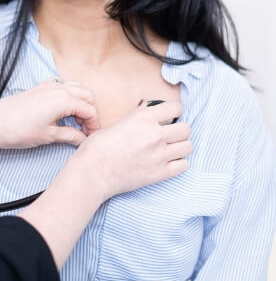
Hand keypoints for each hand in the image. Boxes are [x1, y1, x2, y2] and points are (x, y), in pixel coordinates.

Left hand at [0, 79, 98, 149]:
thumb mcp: (48, 136)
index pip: (90, 110)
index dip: (94, 125)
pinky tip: (63, 112)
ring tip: (75, 122)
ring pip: (76, 88)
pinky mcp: (39, 87)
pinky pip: (62, 86)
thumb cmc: (19, 130)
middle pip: (87, 95)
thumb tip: (83, 139)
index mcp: (64, 99)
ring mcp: (48, 85)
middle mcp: (58, 88)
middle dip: (90, 112)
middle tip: (85, 130)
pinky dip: (69, 96)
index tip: (91, 138)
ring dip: (81, 102)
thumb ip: (70, 135)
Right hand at [73, 101, 190, 198]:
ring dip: (180, 145)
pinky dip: (178, 162)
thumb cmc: (99, 146)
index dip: (174, 110)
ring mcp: (159, 155)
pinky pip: (183, 165)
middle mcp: (155, 135)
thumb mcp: (117, 123)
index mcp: (143, 118)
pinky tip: (168, 160)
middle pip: (185, 128)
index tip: (171, 115)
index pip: (175, 108)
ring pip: (187, 146)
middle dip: (179, 129)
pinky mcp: (159, 173)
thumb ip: (137, 115)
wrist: (93, 171)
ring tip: (170, 146)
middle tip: (170, 132)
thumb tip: (147, 107)